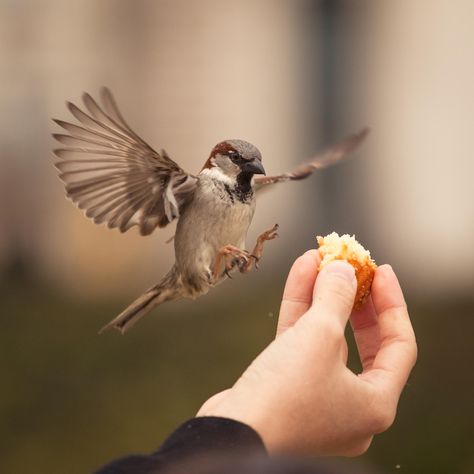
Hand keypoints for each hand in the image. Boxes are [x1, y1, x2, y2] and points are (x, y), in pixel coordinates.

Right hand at [197, 250, 416, 455]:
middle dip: (354, 299)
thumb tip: (342, 270)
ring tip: (318, 259)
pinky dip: (300, 308)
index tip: (382, 270)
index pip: (399, 345)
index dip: (392, 303)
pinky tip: (300, 274)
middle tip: (352, 268)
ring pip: (326, 337)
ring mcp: (316, 396)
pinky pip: (300, 342)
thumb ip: (336, 298)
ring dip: (321, 296)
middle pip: (363, 341)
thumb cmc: (285, 394)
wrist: (231, 433)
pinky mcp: (286, 386)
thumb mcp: (320, 337)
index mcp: (374, 403)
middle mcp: (349, 403)